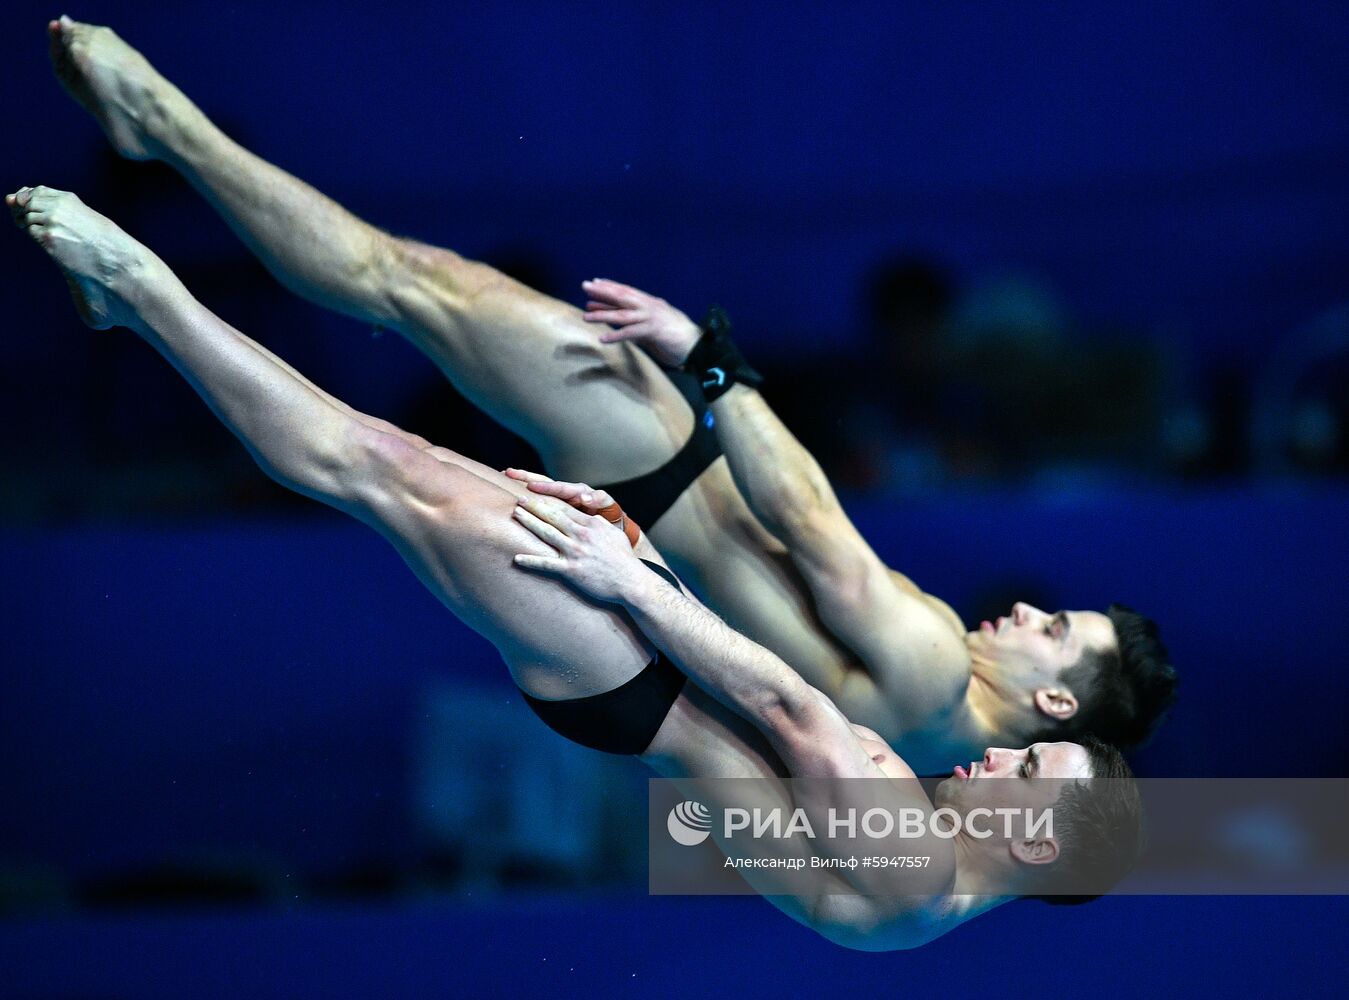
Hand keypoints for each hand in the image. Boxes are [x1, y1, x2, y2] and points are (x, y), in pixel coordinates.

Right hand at [504, 468, 617, 516]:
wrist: (612, 525)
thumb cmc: (610, 518)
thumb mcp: (608, 509)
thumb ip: (599, 500)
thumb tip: (588, 495)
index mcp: (579, 493)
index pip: (560, 488)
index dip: (546, 487)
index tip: (531, 486)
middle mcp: (568, 492)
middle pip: (545, 481)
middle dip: (527, 477)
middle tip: (509, 472)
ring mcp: (561, 499)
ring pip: (539, 487)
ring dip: (523, 481)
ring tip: (505, 475)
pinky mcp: (556, 507)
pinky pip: (540, 500)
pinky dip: (526, 493)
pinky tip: (510, 492)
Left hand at [511, 492, 644, 603]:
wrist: (631, 581)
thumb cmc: (624, 559)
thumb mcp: (614, 534)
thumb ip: (600, 524)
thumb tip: (592, 518)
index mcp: (591, 524)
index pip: (565, 507)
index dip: (549, 499)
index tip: (536, 493)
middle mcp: (581, 535)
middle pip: (553, 516)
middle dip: (534, 506)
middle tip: (518, 498)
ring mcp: (575, 552)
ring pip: (547, 533)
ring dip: (529, 522)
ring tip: (515, 514)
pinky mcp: (572, 569)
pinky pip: (547, 564)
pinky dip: (531, 560)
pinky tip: (517, 557)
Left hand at [581, 278, 701, 366]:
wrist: (699, 345)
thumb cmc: (679, 337)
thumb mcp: (657, 326)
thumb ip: (641, 323)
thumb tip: (624, 324)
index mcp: (652, 304)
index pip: (628, 292)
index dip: (611, 286)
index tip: (595, 283)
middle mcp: (651, 307)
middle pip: (623, 296)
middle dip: (603, 291)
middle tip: (585, 286)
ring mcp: (652, 318)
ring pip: (623, 314)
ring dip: (603, 315)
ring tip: (586, 316)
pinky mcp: (655, 331)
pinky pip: (632, 332)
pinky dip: (617, 336)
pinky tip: (604, 339)